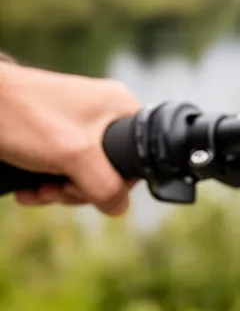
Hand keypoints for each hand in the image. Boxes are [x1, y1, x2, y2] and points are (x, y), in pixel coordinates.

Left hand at [0, 62, 139, 215]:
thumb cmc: (24, 116)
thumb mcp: (73, 156)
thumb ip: (104, 185)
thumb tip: (119, 208)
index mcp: (123, 107)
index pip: (137, 159)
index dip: (112, 184)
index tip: (81, 189)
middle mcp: (107, 111)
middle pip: (110, 168)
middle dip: (79, 189)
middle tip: (55, 192)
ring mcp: (83, 120)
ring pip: (86, 170)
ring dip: (60, 189)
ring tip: (37, 192)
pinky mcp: (61, 129)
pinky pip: (66, 163)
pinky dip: (48, 180)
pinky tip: (29, 189)